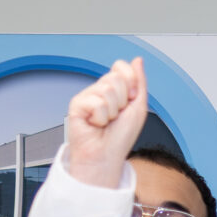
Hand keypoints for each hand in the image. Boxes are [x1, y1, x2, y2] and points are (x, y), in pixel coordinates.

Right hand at [65, 59, 148, 188]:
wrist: (106, 156)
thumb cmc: (121, 138)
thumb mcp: (139, 107)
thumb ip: (140, 82)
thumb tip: (138, 60)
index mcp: (115, 89)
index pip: (121, 67)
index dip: (131, 83)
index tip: (130, 101)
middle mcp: (100, 91)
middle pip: (115, 78)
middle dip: (123, 100)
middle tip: (116, 116)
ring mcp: (88, 96)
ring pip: (107, 89)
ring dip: (112, 111)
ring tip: (105, 122)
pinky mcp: (77, 104)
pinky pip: (96, 102)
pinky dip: (101, 117)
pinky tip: (95, 124)